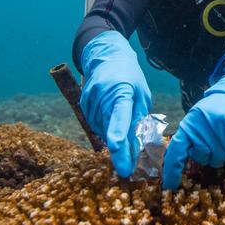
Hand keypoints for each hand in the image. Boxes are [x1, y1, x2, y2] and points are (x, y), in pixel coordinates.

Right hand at [80, 30, 151, 176]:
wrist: (107, 57)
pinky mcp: (82, 102)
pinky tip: (109, 116)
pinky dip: (104, 127)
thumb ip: (139, 119)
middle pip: (109, 128)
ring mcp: (90, 98)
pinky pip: (94, 124)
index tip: (117, 148)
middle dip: (118, 151)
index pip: (120, 114)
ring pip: (101, 129)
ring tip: (121, 122)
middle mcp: (103, 94)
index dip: (118, 133)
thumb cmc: (130, 77)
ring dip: (112, 135)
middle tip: (126, 168)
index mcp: (122, 91)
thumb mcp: (142, 95)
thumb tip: (137, 147)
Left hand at [162, 73, 224, 189]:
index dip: (171, 171)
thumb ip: (188, 139)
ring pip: (221, 162)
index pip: (176, 152)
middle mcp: (206, 129)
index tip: (169, 186)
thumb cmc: (213, 112)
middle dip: (208, 155)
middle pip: (204, 160)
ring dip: (223, 155)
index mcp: (190, 125)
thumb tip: (176, 166)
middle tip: (213, 141)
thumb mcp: (196, 119)